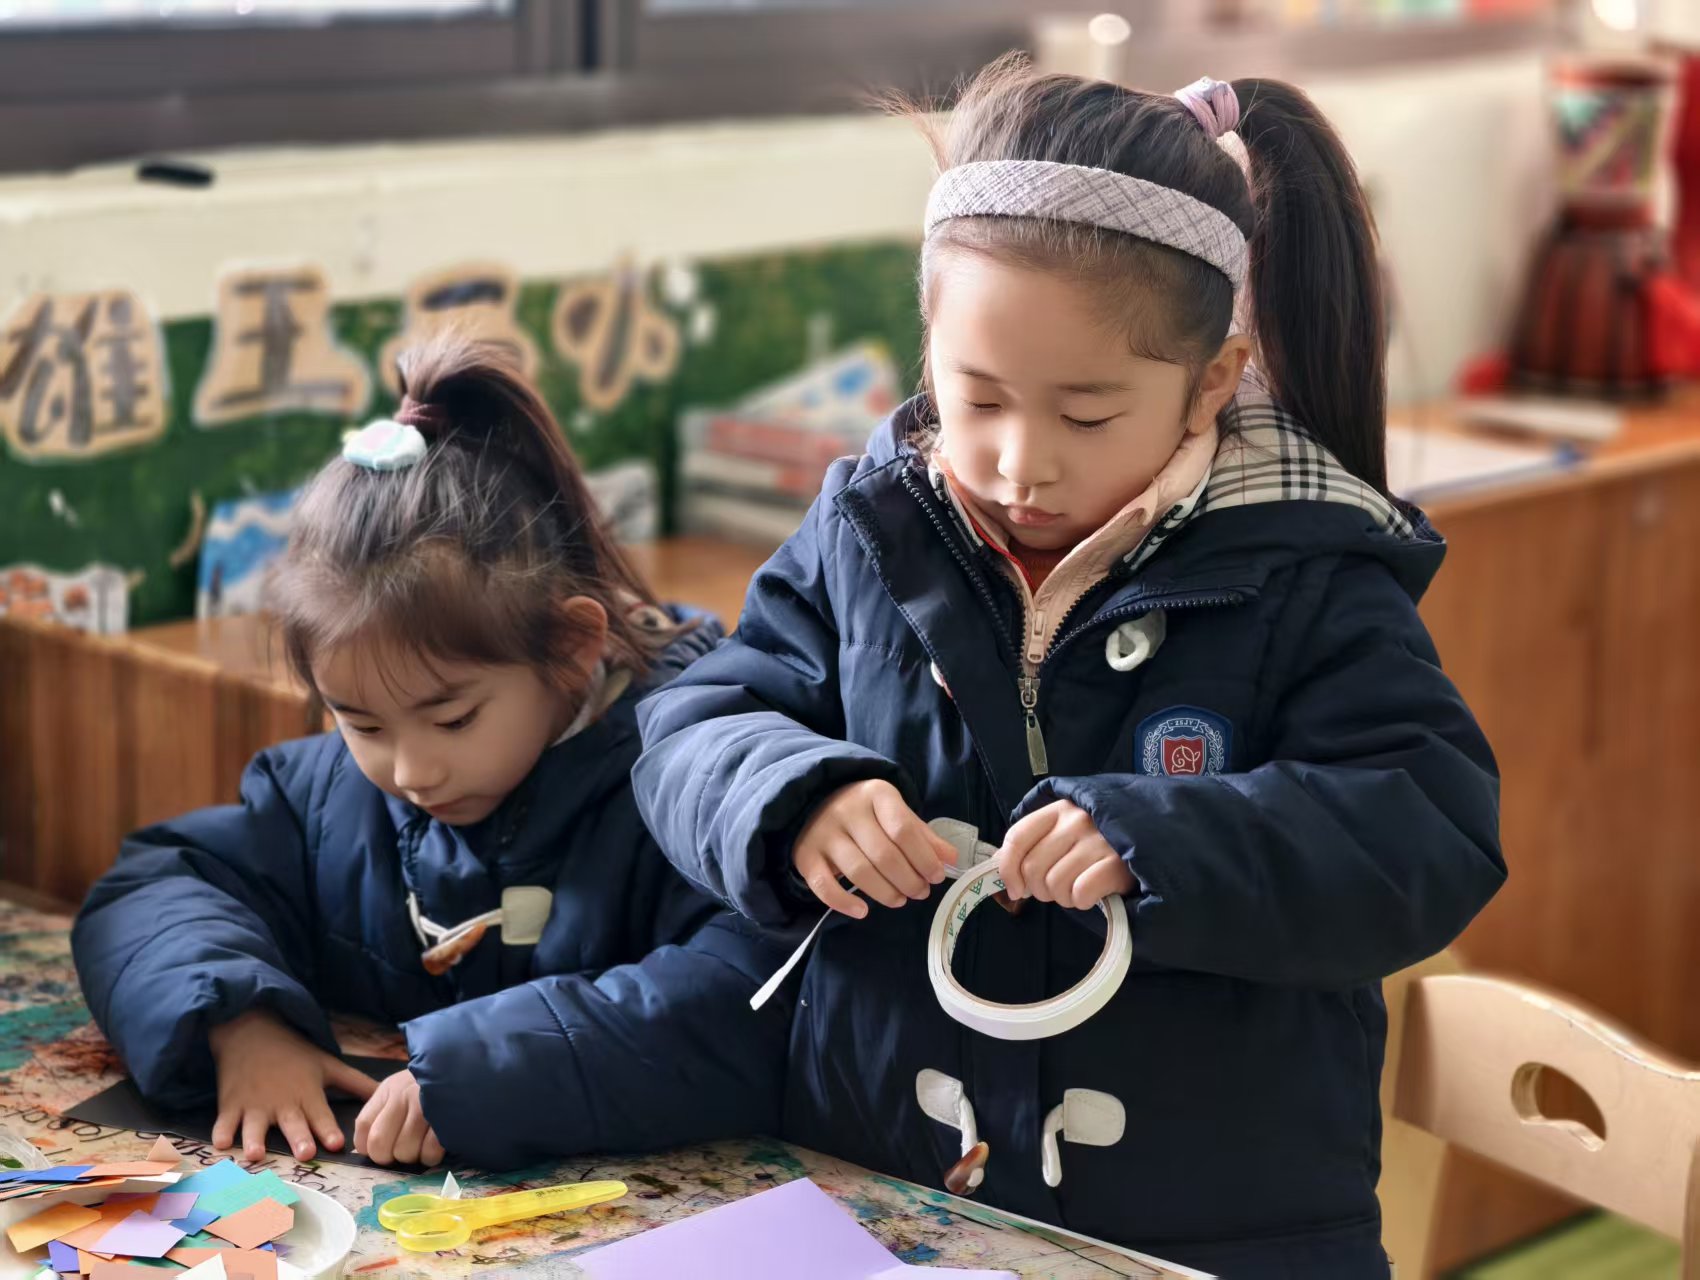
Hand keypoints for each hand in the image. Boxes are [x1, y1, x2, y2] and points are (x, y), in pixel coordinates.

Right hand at [208, 1010, 378, 1162]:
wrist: (252, 1031)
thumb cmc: (294, 1053)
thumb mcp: (328, 1064)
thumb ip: (357, 1083)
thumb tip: (387, 1094)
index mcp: (307, 1093)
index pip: (320, 1115)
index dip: (328, 1129)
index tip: (337, 1144)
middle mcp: (282, 1102)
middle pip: (292, 1123)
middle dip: (299, 1137)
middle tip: (305, 1152)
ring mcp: (254, 1104)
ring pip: (255, 1126)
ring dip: (256, 1139)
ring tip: (256, 1155)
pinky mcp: (231, 1104)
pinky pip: (225, 1120)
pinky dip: (222, 1131)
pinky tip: (220, 1144)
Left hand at [353, 1069, 445, 1166]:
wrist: (469, 1072)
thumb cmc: (430, 1087)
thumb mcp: (400, 1091)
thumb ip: (380, 1114)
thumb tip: (365, 1147)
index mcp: (389, 1089)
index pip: (363, 1126)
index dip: (367, 1146)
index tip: (381, 1149)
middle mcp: (404, 1095)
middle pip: (380, 1144)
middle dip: (389, 1157)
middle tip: (402, 1151)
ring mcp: (426, 1107)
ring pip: (404, 1152)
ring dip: (412, 1157)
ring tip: (422, 1145)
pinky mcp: (447, 1120)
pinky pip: (429, 1153)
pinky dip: (431, 1157)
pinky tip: (437, 1145)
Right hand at [793, 779, 956, 917]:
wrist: (817, 802)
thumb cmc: (867, 813)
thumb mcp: (897, 814)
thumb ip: (923, 836)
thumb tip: (952, 859)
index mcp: (875, 794)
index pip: (904, 830)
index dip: (924, 858)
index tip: (937, 876)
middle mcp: (847, 811)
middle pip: (884, 855)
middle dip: (909, 880)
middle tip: (920, 892)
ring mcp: (824, 833)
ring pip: (859, 872)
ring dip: (885, 893)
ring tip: (900, 899)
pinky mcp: (805, 855)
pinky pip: (823, 886)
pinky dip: (844, 902)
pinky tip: (863, 911)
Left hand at [997, 799, 1134, 909]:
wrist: (1159, 840)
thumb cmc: (1105, 842)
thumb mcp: (1070, 830)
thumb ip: (1038, 843)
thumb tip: (1005, 871)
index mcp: (1059, 809)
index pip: (1017, 838)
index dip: (1008, 869)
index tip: (1015, 889)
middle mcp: (1076, 820)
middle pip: (1033, 867)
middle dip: (1040, 889)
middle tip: (1057, 890)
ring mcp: (1097, 839)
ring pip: (1055, 884)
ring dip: (1063, 897)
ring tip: (1079, 890)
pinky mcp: (1117, 862)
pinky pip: (1079, 894)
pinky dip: (1082, 902)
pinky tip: (1094, 894)